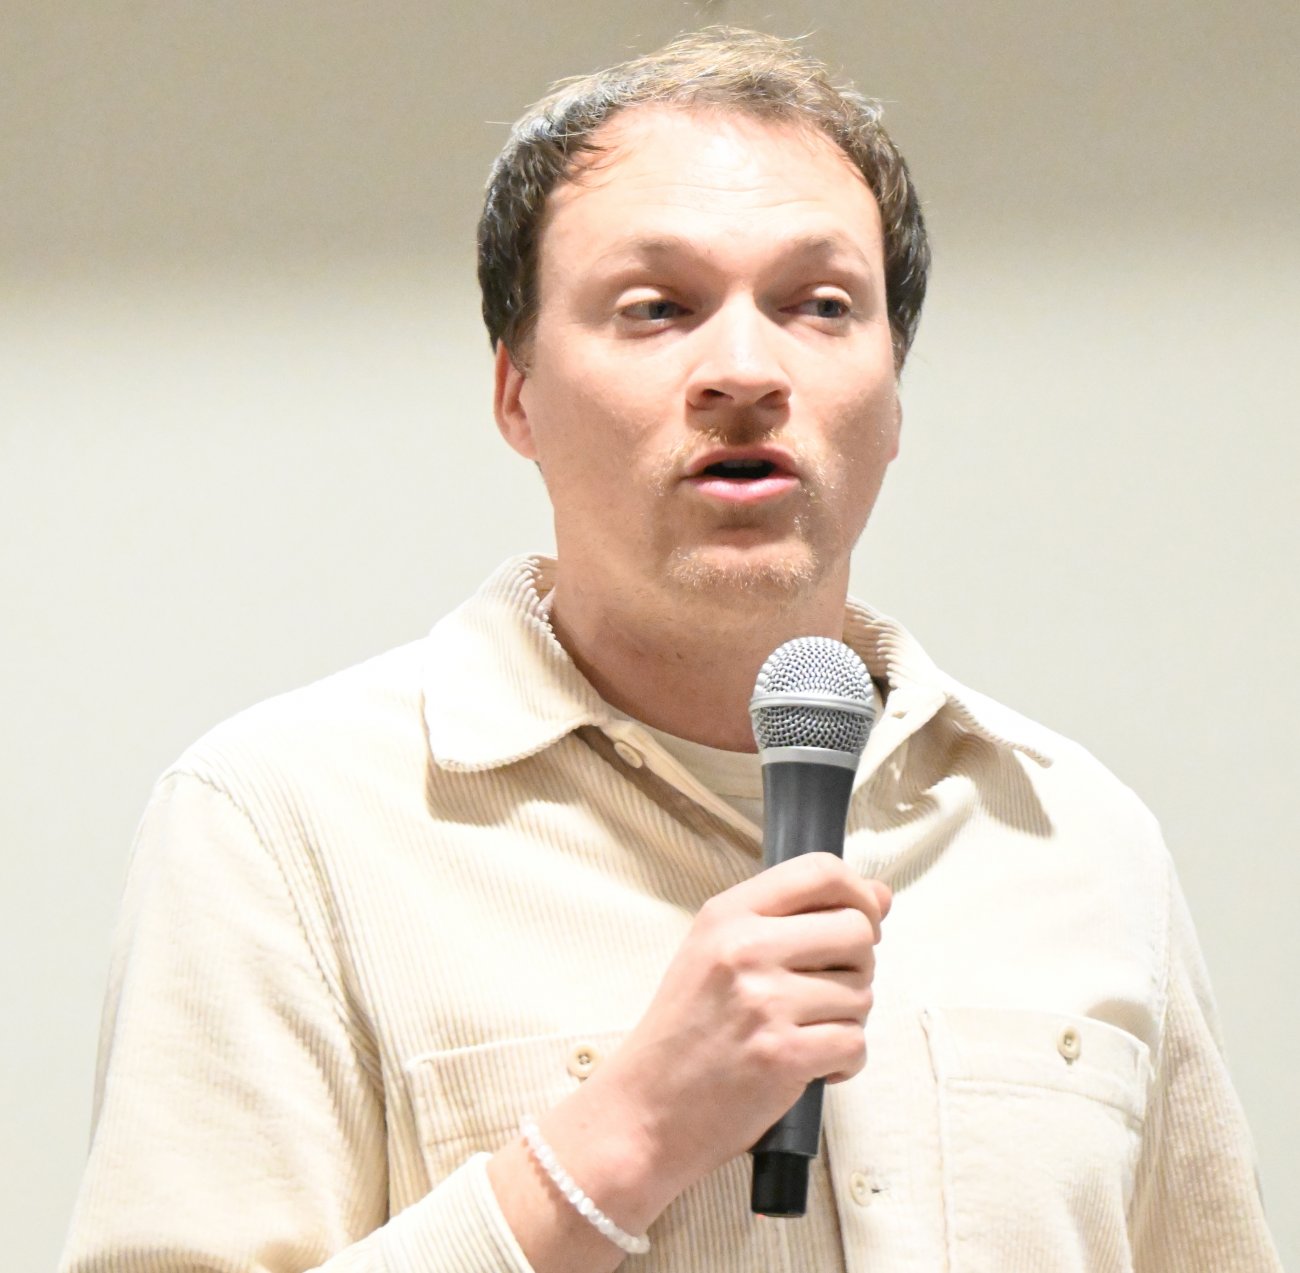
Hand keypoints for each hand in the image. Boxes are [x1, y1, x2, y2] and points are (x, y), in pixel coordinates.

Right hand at [583, 853, 889, 1199]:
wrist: (646, 1108)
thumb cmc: (687, 1030)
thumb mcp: (715, 950)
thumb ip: (791, 918)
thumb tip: (882, 898)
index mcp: (727, 914)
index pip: (819, 871)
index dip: (859, 891)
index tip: (866, 916)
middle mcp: (745, 948)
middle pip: (856, 931)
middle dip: (859, 964)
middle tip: (826, 990)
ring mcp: (765, 1002)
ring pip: (862, 992)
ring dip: (847, 1018)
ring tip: (805, 1031)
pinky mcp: (784, 1055)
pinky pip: (856, 1043)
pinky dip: (844, 1060)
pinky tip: (811, 1064)